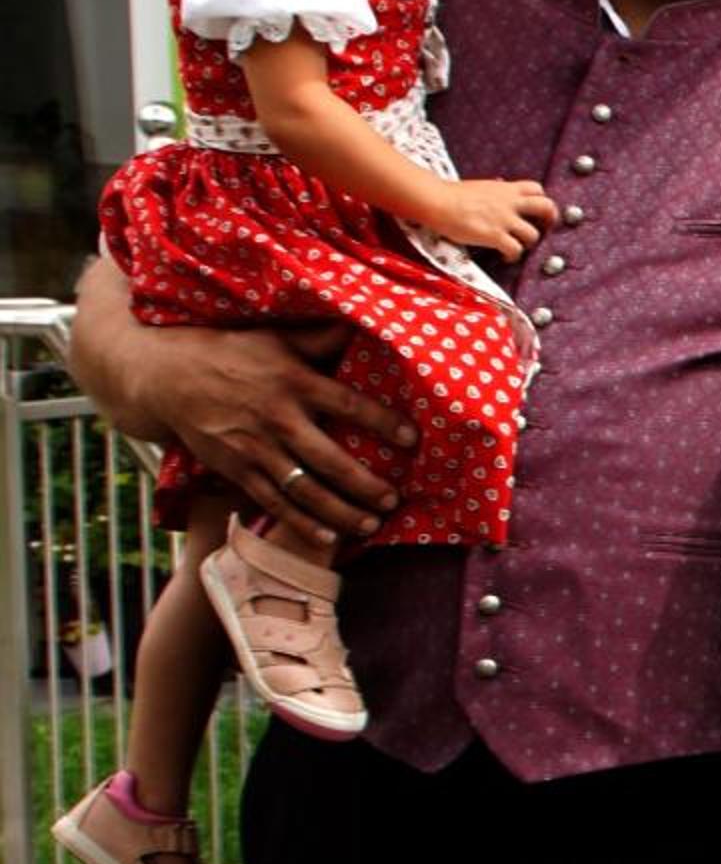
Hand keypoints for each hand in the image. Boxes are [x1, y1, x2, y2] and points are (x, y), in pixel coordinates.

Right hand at [133, 320, 408, 539]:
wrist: (165, 375)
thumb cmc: (231, 352)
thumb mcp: (275, 337)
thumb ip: (320, 338)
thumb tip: (363, 324)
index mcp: (293, 381)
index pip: (348, 403)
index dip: (382, 421)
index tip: (412, 439)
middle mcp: (276, 417)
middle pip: (330, 459)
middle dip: (366, 484)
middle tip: (394, 499)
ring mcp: (254, 447)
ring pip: (305, 489)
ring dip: (341, 512)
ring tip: (372, 524)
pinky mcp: (235, 468)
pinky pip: (274, 503)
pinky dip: (302, 524)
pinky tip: (330, 539)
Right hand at [420, 177, 557, 259]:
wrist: (437, 201)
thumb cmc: (453, 195)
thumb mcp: (481, 186)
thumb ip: (496, 189)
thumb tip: (502, 184)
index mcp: (506, 189)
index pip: (537, 189)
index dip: (542, 201)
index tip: (538, 213)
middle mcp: (509, 203)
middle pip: (546, 207)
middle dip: (550, 220)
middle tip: (542, 230)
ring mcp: (504, 220)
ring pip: (533, 235)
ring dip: (528, 244)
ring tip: (517, 247)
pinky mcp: (495, 236)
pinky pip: (516, 250)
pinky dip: (513, 256)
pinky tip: (505, 257)